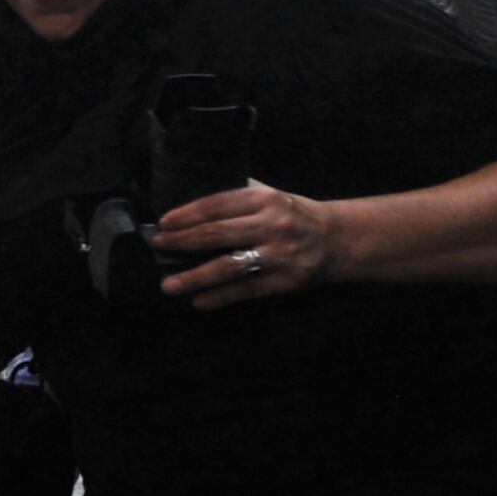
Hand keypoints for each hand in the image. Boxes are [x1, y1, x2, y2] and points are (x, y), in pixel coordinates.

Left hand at [152, 181, 338, 310]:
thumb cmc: (295, 214)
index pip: (217, 205)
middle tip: (158, 247)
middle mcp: (272, 225)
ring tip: (169, 285)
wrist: (338, 239)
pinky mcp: (285, 280)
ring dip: (195, 277)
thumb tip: (193, 196)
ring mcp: (279, 254)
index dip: (187, 214)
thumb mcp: (272, 195)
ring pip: (228, 266)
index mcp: (265, 199)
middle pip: (218, 234)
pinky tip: (198, 302)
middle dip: (183, 242)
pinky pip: (246, 290)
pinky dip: (220, 297)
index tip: (163, 223)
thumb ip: (239, 194)